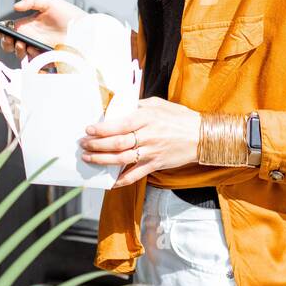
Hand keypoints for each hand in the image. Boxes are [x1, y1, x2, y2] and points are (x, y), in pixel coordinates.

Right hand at [0, 0, 85, 60]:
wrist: (84, 28)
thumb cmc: (67, 13)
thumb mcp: (49, 1)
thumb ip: (31, 0)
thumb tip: (15, 7)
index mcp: (27, 24)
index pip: (7, 28)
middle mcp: (29, 37)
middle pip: (8, 43)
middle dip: (4, 42)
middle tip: (10, 39)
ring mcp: (36, 48)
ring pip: (19, 53)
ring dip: (17, 49)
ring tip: (23, 44)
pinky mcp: (45, 57)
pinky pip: (33, 61)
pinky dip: (31, 56)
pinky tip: (36, 49)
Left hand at [79, 97, 200, 187]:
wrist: (201, 136)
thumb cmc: (180, 117)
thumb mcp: (158, 104)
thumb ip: (138, 105)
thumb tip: (117, 108)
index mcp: (147, 118)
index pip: (120, 124)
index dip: (101, 129)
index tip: (88, 130)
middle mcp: (148, 136)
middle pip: (117, 143)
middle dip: (97, 145)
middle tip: (83, 145)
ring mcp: (152, 152)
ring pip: (122, 159)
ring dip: (103, 160)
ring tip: (89, 158)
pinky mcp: (156, 164)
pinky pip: (135, 175)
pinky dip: (122, 180)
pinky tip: (110, 181)